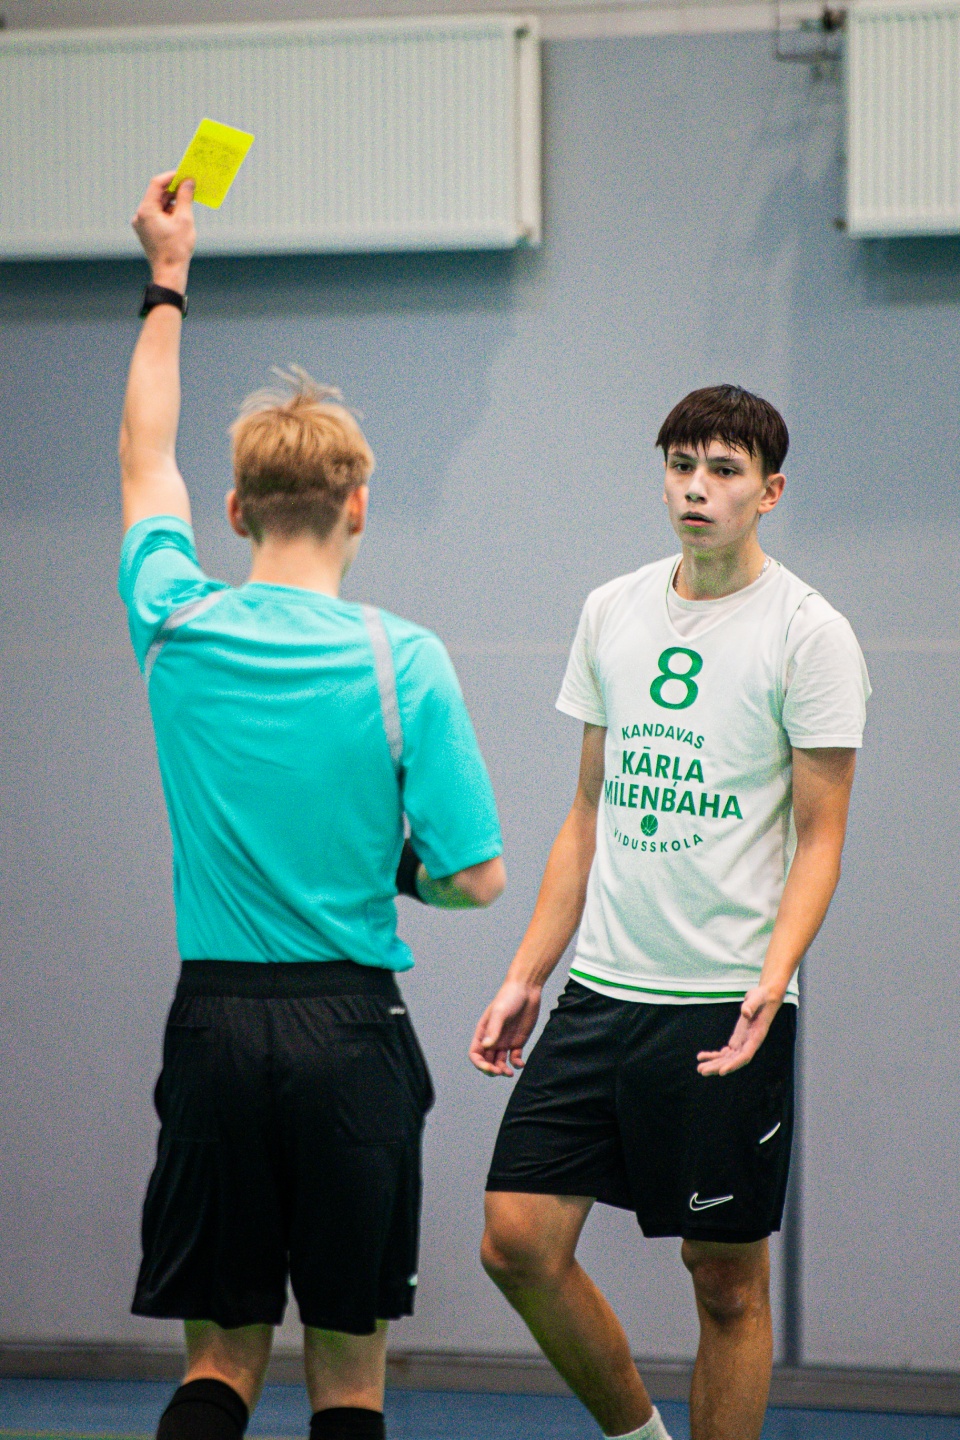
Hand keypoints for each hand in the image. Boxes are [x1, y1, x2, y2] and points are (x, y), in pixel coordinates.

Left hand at [131, 172, 195, 291]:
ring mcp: (141, 224)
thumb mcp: (184, 219)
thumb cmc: (177, 249)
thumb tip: (188, 182)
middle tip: (190, 187)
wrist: (169, 273)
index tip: (185, 174)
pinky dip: (168, 213)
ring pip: (158, 206)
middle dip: (174, 191)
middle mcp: (140, 215)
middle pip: (157, 195)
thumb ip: (185, 197)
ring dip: (172, 203)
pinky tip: (181, 218)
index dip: (171, 177)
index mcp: (146, 210)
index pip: (157, 184)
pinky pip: (157, 216)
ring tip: (188, 206)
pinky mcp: (146, 232)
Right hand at [469, 978, 541, 1076]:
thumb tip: (486, 1047)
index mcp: (483, 1032)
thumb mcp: (500, 1013)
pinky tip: (520, 1064)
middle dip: (491, 1070)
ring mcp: (505, 1041)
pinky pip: (514, 1058)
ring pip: (500, 1063)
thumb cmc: (509, 997)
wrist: (527, 990)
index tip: (489, 1068)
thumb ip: (493, 1029)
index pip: (475, 1054)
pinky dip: (516, 1064)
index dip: (479, 1064)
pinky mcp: (518, 1042)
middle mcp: (492, 1039)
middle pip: (487, 1061)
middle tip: (500, 1072)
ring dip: (503, 1070)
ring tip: (509, 1073)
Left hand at [697, 984, 781, 1075]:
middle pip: (733, 1061)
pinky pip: (725, 1052)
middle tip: (701, 1071)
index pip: (745, 1056)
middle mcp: (749, 1043)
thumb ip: (751, 1005)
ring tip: (700, 1068)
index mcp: (756, 1037)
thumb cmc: (762, 997)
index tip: (722, 1072)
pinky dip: (715, 1055)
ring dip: (714, 1063)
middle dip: (718, 1067)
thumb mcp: (757, 997)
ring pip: (728, 1058)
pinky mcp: (737, 1040)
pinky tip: (703, 1056)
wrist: (765, 998)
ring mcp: (743, 1043)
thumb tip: (745, 1012)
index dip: (734, 1064)